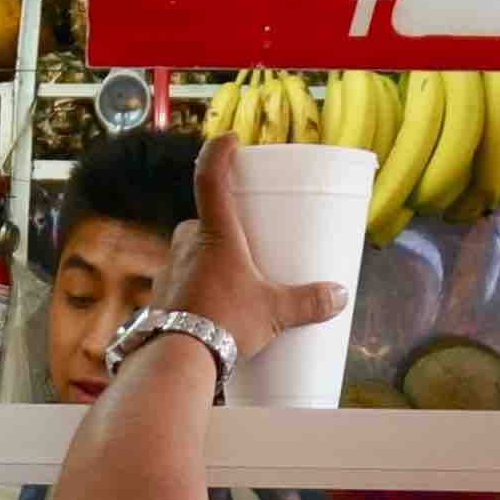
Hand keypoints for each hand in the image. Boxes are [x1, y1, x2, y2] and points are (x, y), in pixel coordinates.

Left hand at [145, 138, 358, 365]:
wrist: (176, 360)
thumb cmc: (224, 323)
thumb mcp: (273, 311)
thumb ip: (308, 302)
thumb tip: (339, 296)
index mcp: (215, 233)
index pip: (209, 176)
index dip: (218, 152)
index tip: (228, 139)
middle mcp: (186, 243)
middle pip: (203, 220)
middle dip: (224, 227)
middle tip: (246, 240)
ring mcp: (169, 268)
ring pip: (191, 251)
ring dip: (209, 259)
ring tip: (234, 280)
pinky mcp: (161, 296)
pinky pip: (182, 280)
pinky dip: (197, 286)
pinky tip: (212, 306)